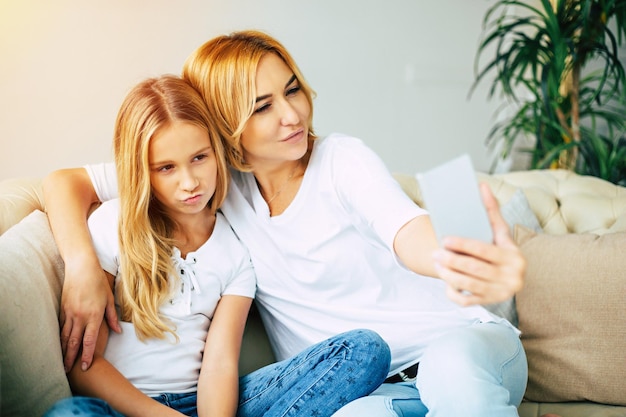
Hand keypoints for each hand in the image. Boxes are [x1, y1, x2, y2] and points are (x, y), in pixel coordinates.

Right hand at [60, 256, 119, 371]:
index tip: (85, 366)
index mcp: (94, 315)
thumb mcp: (109, 299)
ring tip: (61, 363)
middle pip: (74, 342)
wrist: (81, 267)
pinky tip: (58, 345)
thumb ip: (112, 317)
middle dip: (71, 358)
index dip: (86, 355)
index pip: (89, 341)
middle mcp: (80, 316)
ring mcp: (69, 312)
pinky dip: (59, 338)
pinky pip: (60, 326)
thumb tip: (118, 331)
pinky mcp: (62, 308)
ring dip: (63, 351)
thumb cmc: (98, 282)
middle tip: (68, 372)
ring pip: (64, 336)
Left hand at [432, 183, 525, 305]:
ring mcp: (500, 293)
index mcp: (514, 257)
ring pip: (468, 285)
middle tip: (435, 254)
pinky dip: (453, 292)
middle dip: (451, 261)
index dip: (463, 245)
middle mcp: (512, 277)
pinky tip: (445, 282)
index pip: (484, 250)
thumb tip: (481, 185)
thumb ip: (491, 210)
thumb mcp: (500, 232)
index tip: (445, 239)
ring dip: (448, 275)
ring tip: (437, 264)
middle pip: (474, 269)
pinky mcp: (489, 303)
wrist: (507, 276)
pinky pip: (466, 300)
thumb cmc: (499, 248)